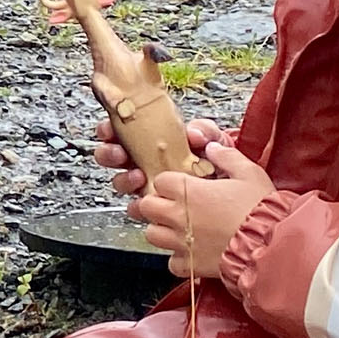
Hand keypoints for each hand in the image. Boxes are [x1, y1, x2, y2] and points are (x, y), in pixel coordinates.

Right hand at [96, 116, 225, 196]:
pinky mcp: (152, 206)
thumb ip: (204, 131)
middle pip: (111, 156)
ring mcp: (145, 184)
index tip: (110, 130)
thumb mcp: (212, 139)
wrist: (229, 187)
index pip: (119, 130)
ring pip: (119, 182)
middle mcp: (142, 161)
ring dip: (124, 179)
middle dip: (109, 154)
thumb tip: (193, 133)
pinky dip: (137, 205)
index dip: (108, 130)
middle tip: (120, 154)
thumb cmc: (216, 160)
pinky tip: (147, 199)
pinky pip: (135, 208)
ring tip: (138, 176)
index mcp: (149, 139)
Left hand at [131, 144, 275, 277]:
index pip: (159, 180)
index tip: (178, 184)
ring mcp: (182, 242)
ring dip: (161, 230)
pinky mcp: (190, 264)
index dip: (168, 181)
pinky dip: (178, 258)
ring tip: (177, 227)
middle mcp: (180, 216)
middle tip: (170, 204)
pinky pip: (171, 262)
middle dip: (154, 203)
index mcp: (190, 191)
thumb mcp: (249, 172)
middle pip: (146, 206)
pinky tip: (190, 251)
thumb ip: (226, 157)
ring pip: (152, 234)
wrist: (270, 244)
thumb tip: (212, 148)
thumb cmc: (262, 209)